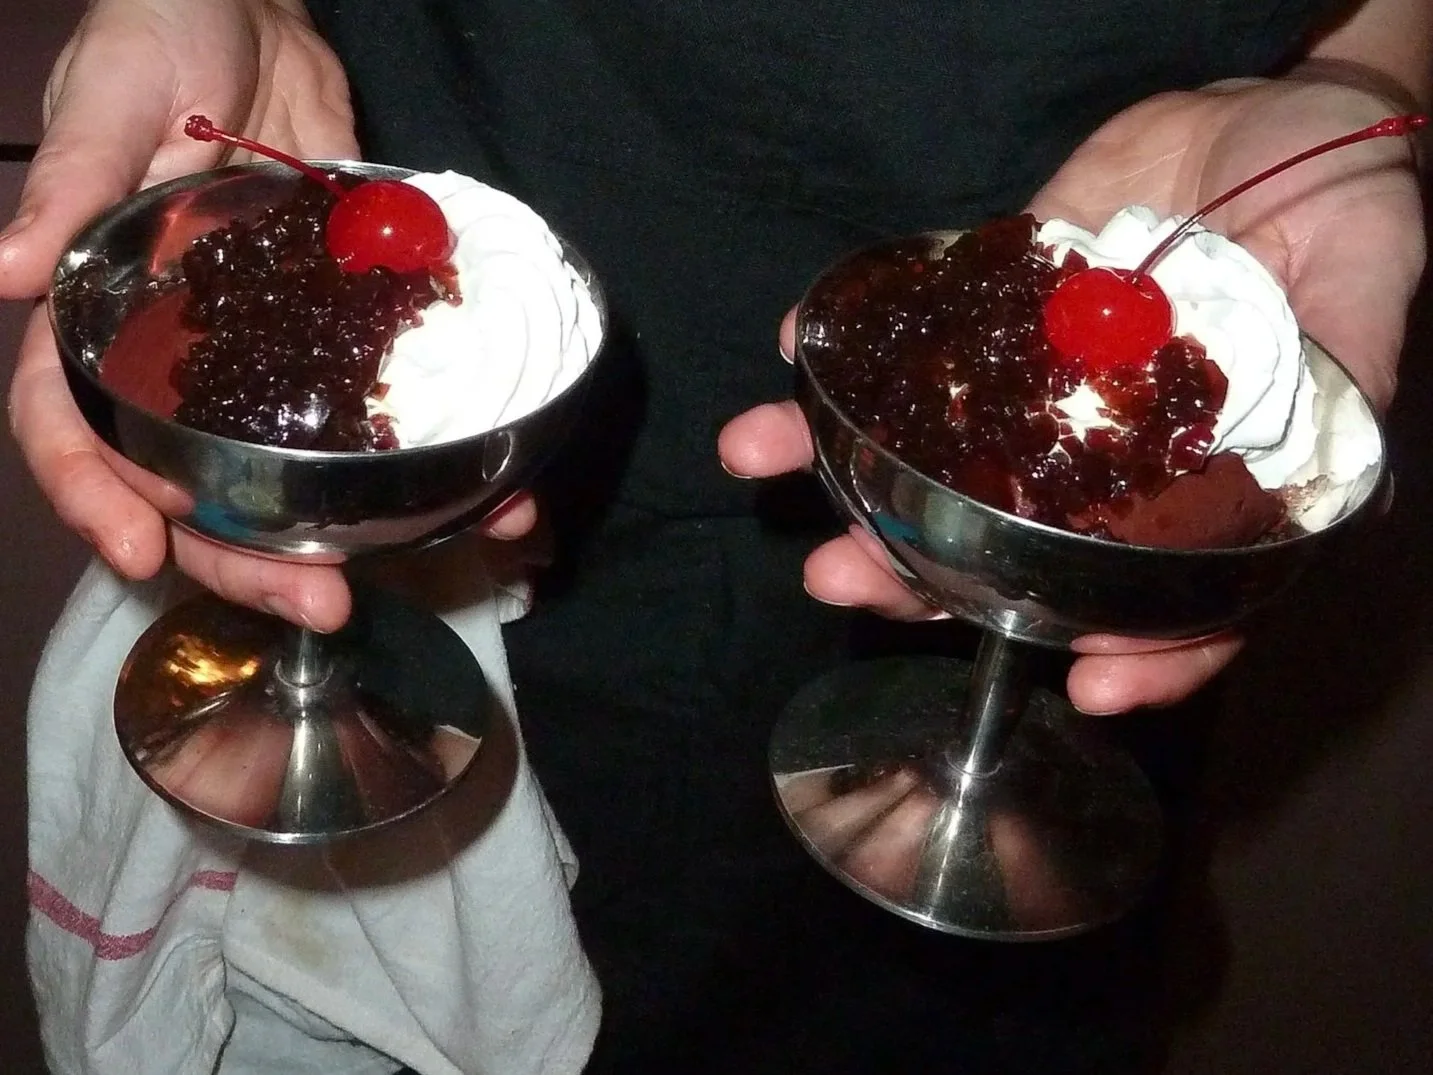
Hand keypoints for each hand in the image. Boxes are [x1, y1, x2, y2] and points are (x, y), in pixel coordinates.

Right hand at [1, 0, 533, 630]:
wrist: (257, 14)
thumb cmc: (152, 38)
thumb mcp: (106, 103)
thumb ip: (69, 188)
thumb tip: (2, 273)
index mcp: (100, 317)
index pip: (73, 427)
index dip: (97, 497)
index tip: (141, 555)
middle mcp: (183, 358)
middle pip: (199, 486)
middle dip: (249, 557)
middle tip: (320, 605)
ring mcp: (269, 357)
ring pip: (295, 473)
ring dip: (349, 536)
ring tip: (414, 573)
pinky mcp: (342, 336)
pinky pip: (381, 412)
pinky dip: (437, 460)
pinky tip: (496, 497)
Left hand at [719, 76, 1422, 713]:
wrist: (1277, 109)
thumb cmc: (1352, 212)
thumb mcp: (1367, 295)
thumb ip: (1342, 382)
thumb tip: (1321, 473)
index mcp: (1198, 483)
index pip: (1176, 600)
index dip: (1145, 657)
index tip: (1087, 685)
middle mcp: (1103, 457)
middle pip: (1007, 544)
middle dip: (913, 568)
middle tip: (839, 576)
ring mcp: (1037, 389)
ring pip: (934, 454)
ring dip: (846, 463)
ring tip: (761, 455)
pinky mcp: (996, 311)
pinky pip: (918, 342)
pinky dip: (846, 347)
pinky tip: (790, 350)